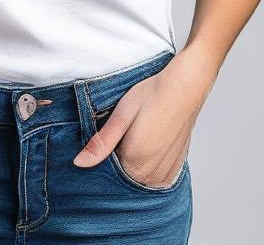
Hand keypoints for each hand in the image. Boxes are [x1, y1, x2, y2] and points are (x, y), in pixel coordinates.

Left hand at [72, 50, 216, 186]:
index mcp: (135, 163)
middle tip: (124, 132)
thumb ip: (101, 143)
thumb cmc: (152, 95)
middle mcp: (152, 175)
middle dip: (118, 160)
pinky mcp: (176, 167)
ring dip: (134, 162)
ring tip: (137, 134)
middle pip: (124, 177)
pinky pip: (154, 175)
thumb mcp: (121, 115)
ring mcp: (166, 172)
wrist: (184, 86)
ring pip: (139, 177)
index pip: (108, 173)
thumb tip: (79, 163)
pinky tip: (149, 141)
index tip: (108, 137)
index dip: (104, 156)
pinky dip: (148, 163)